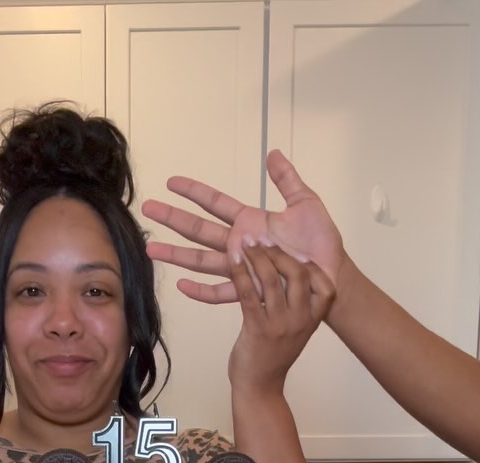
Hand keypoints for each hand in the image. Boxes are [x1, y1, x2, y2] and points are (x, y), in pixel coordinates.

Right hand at [141, 150, 345, 303]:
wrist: (331, 274)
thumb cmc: (321, 243)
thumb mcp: (306, 203)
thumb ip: (287, 179)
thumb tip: (272, 153)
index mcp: (250, 221)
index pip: (215, 202)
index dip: (194, 192)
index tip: (172, 182)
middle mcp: (240, 244)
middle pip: (199, 229)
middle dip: (173, 219)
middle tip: (148, 209)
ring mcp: (242, 267)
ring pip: (202, 260)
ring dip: (177, 255)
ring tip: (151, 249)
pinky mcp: (250, 290)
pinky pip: (222, 292)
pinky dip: (202, 292)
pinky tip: (182, 287)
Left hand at [228, 243, 335, 395]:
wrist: (260, 387)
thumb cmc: (274, 356)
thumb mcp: (295, 331)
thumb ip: (296, 306)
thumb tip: (289, 275)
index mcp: (313, 320)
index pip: (325, 285)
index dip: (312, 264)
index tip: (297, 251)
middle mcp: (300, 321)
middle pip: (298, 274)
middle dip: (279, 252)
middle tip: (262, 240)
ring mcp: (280, 325)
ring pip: (272, 280)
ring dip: (257, 257)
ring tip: (245, 243)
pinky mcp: (257, 329)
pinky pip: (249, 294)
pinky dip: (240, 273)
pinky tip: (234, 260)